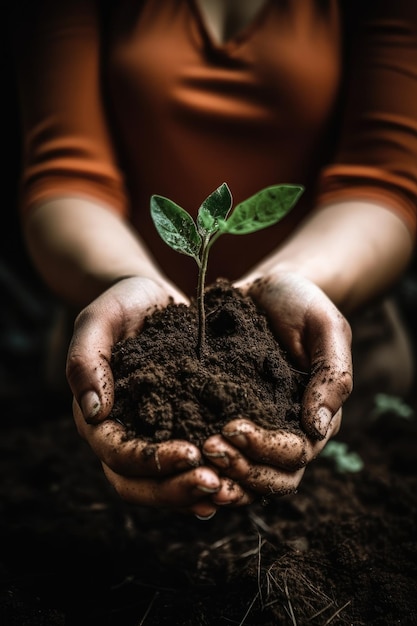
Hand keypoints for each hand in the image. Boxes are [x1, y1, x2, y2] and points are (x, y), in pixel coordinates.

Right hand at [67, 276, 249, 515]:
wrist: (153, 299)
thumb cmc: (124, 304)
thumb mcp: (100, 319)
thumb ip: (86, 359)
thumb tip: (93, 410)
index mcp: (97, 415)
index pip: (116, 454)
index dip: (149, 462)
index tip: (191, 453)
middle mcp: (122, 433)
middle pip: (136, 483)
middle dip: (174, 490)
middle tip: (216, 484)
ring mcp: (149, 436)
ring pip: (161, 484)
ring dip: (191, 493)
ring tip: (230, 489)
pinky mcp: (176, 430)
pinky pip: (185, 469)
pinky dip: (205, 480)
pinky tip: (235, 483)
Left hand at [202, 272, 352, 499]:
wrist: (268, 289)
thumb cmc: (303, 303)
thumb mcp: (326, 327)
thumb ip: (332, 375)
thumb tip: (318, 428)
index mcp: (315, 417)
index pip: (296, 454)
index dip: (266, 450)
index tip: (233, 429)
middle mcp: (286, 431)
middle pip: (271, 477)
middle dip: (241, 469)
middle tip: (208, 448)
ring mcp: (257, 428)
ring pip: (245, 476)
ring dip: (222, 475)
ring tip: (193, 457)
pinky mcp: (227, 416)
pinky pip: (221, 453)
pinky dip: (203, 464)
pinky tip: (179, 457)